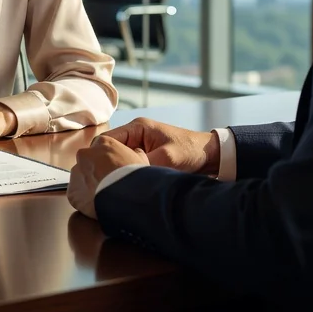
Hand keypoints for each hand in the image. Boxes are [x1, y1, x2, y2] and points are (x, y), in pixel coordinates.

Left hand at [67, 135, 148, 219]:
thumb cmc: (136, 178)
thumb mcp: (141, 159)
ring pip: (80, 179)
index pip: (99, 149)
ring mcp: (76, 173)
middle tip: (108, 185)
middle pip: (87, 163)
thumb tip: (135, 153)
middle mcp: (85, 155)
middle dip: (95, 173)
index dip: (106, 161)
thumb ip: (134, 153)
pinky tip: (96, 206)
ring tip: (103, 196)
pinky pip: (77, 196)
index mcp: (102, 143)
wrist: (128, 198)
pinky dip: (84, 201)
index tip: (111, 170)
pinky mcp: (72, 192)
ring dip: (88, 186)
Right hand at [100, 117, 220, 174]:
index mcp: (137, 127)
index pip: (106, 139)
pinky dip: (128, 173)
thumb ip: (144, 164)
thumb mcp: (168, 158)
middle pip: (109, 149)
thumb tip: (125, 176)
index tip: (100, 172)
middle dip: (108, 164)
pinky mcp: (145, 156)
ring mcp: (139, 146)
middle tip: (107, 181)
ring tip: (117, 184)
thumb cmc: (192, 151)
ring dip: (119, 169)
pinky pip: (129, 164)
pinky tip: (128, 184)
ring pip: (118, 158)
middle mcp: (135, 134)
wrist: (212, 155)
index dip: (100, 154)